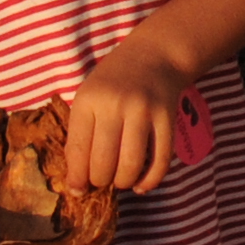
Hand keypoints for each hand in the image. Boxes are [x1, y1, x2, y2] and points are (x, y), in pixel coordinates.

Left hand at [66, 41, 191, 195]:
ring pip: (130, 166)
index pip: (77, 152)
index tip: (79, 190)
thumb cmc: (113, 81)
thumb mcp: (88, 98)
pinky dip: (150, 181)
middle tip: (102, 180)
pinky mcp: (167, 118)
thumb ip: (79, 137)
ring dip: (123, 182)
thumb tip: (76, 185)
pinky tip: (141, 185)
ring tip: (120, 179)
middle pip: (103, 164)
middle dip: (100, 181)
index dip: (77, 178)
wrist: (154, 54)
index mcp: (89, 100)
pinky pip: (160, 160)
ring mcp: (144, 111)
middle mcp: (115, 104)